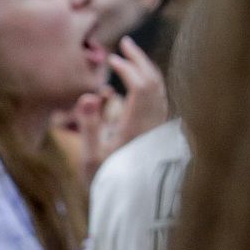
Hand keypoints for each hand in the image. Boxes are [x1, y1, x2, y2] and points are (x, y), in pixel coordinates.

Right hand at [75, 37, 168, 185]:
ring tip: (129, 58)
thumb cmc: (105, 181)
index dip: (128, 68)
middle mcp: (153, 124)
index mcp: (136, 127)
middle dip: (140, 61)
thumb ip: (89, 123)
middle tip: (125, 44)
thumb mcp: (90, 156)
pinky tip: (137, 83)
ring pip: (160, 90)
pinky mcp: (158, 133)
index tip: (112, 59)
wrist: (130, 205)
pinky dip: (150, 85)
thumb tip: (91, 93)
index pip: (140, 86)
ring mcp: (158, 129)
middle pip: (155, 82)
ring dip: (146, 71)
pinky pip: (159, 100)